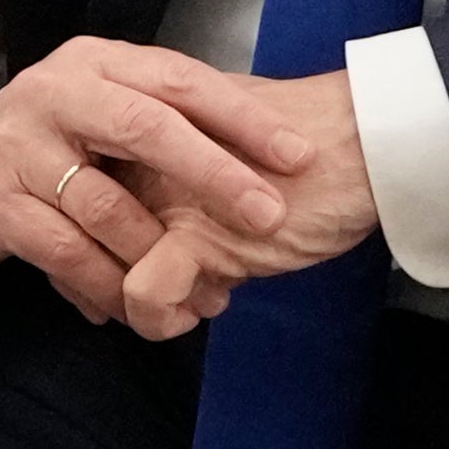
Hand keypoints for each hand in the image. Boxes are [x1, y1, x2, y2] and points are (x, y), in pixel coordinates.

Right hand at [0, 42, 352, 332]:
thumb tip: (269, 154)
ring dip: (162, 256)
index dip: (242, 118)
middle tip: (268, 217)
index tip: (297, 157)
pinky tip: (135, 308)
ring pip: (106, 204)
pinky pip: (66, 252)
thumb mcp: (97, 114)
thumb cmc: (40, 148)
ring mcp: (18, 148)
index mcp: (94, 65)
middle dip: (216, 175)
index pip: (179, 80)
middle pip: (147, 127)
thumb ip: (163, 122)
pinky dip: (107, 286)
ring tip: (206, 295)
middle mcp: (55, 94)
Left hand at [88, 68, 379, 338]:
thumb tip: (164, 235)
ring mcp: (160, 197)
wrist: (372, 143)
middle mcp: (137, 160)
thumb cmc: (314, 150)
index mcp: (146, 131)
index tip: (122, 271)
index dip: (93, 240)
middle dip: (102, 279)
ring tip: (192, 301)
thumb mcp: (234, 159)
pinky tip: (210, 305)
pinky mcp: (193, 236)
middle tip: (154, 297)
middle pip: (76, 232)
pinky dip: (162, 317)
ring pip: (97, 267)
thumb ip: (191, 183)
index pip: (79, 192)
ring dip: (133, 301)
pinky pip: (143, 295)